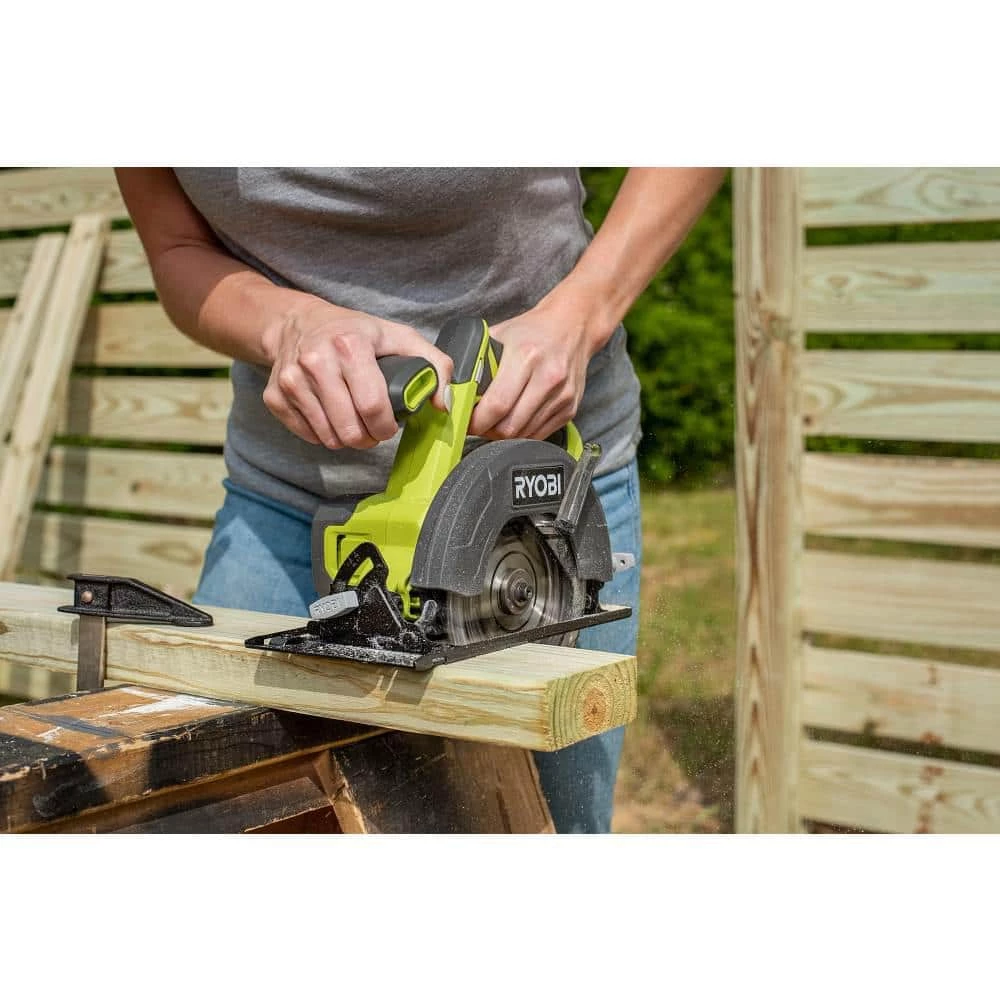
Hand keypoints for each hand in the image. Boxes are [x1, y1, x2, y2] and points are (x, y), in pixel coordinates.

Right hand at [261, 304, 452, 448]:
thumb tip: (445, 404)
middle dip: (369, 438)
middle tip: (374, 429)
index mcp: (349, 345)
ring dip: (347, 438)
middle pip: (350, 430)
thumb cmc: (355, 332)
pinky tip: (331, 415)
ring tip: (355, 421)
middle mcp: (315, 362)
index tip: (390, 425)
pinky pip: (309, 436)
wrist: (297, 323)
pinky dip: (324, 434)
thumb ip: (435, 364)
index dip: (387, 426)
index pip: (373, 406)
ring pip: (329, 439)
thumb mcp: (399, 336)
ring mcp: (291, 381)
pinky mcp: (275, 397)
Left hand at [468, 300, 598, 441]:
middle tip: (477, 425)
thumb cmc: (531, 331)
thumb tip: (451, 391)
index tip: (465, 421)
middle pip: (510, 426)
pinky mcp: (570, 408)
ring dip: (504, 435)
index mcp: (526, 357)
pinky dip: (522, 434)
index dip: (476, 421)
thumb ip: (476, 362)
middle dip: (487, 431)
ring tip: (494, 422)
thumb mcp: (498, 336)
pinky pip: (539, 434)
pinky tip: (513, 421)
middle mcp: (548, 378)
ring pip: (524, 434)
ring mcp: (562, 396)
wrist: (573, 326)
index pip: (497, 404)